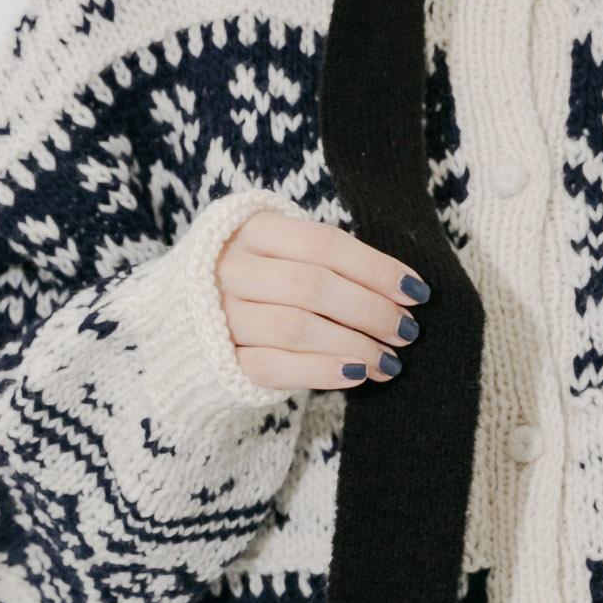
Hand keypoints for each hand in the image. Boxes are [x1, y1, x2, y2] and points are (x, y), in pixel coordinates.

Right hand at [214, 209, 433, 390]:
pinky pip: (275, 367)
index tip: (417, 292)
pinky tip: (357, 374)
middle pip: (314, 287)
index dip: (377, 269)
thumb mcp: (286, 250)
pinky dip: (322, 371)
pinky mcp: (217, 359)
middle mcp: (232, 267)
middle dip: (370, 311)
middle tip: (407, 330)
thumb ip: (331, 260)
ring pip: (296, 328)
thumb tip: (403, 287)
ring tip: (390, 360)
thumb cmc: (260, 276)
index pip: (327, 245)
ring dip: (353, 345)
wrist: (185, 314)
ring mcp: (219, 314)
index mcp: (255, 228)